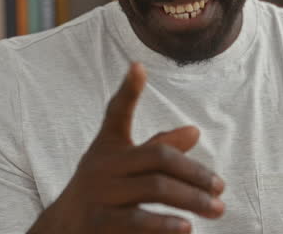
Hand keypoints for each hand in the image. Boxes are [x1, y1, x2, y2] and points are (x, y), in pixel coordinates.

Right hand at [28, 62, 224, 232]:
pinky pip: (137, 220)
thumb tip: (194, 131)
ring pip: (154, 188)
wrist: (61, 230)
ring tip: (216, 208)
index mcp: (108, 146)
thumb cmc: (103, 191)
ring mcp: (100, 193)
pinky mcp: (100, 222)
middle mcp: (102, 165)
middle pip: (158, 157)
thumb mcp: (124, 165)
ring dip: (191, 198)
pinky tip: (186, 229)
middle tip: (221, 187)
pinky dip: (164, 224)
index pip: (117, 113)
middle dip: (194, 171)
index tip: (138, 66)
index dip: (128, 90)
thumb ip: (157, 148)